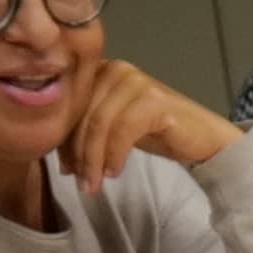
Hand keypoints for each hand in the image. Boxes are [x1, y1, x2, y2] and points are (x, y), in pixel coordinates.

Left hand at [60, 55, 238, 196]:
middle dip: (77, 154)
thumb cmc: (156, 132)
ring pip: (99, 124)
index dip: (62, 139)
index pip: (69, 105)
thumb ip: (84, 127)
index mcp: (100, 70)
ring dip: (94, 160)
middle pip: (81, 115)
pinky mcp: (154, 99)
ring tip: (94, 185)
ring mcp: (136, 81)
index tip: (66, 171)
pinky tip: (116, 173)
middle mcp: (116, 68)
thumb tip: (50, 147)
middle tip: (81, 183)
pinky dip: (115, 155)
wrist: (202, 138)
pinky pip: (122, 130)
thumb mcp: (112, 127)